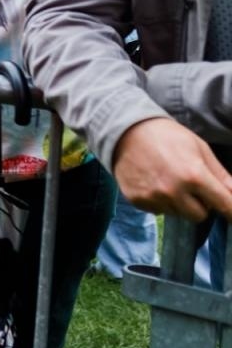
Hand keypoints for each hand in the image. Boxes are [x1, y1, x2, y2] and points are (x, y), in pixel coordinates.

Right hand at [112, 118, 231, 221]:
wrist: (125, 131)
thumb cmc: (167, 136)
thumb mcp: (199, 149)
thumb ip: (220, 175)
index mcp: (193, 175)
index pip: (224, 204)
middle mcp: (173, 191)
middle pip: (200, 216)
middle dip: (201, 204)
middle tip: (192, 187)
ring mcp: (153, 197)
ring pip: (178, 214)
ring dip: (179, 203)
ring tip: (169, 181)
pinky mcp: (138, 201)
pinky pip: (159, 210)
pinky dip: (160, 201)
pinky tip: (154, 183)